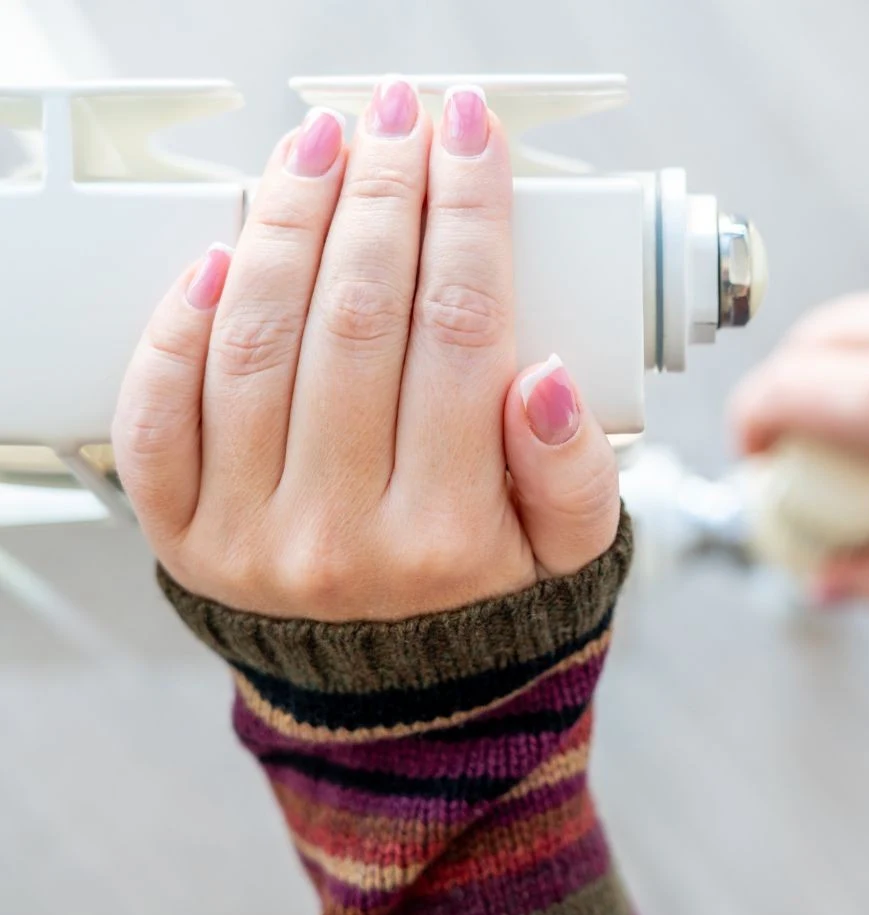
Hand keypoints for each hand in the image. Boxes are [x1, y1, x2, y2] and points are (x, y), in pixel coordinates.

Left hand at [112, 80, 619, 620]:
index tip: (470, 136)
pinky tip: (220, 253)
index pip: (461, 331)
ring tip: (318, 147)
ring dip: (288, 223)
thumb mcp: (574, 555)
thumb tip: (545, 377)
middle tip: (397, 118)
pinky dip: (178, 326)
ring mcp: (250, 537)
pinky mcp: (184, 536)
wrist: (402, 705)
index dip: (467, 213)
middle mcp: (343, 539)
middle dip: (382, 191)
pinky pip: (157, 417)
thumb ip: (575, 473)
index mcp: (454, 536)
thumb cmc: (491, 607)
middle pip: (358, 318)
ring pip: (259, 344)